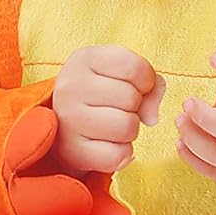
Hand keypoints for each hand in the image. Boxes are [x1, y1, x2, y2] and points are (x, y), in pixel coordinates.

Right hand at [52, 45, 165, 174]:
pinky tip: (106, 145)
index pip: (134, 67)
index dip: (145, 80)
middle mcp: (70, 87)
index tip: (132, 86)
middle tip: (115, 109)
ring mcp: (69, 120)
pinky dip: (121, 153)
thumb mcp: (121, 75)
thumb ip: (150, 84)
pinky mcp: (72, 151)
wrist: (63, 126)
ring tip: (112, 126)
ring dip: (129, 131)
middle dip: (134, 107)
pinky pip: (119, 155)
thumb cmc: (99, 96)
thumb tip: (151, 118)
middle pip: (131, 98)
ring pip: (127, 127)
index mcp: (83, 59)